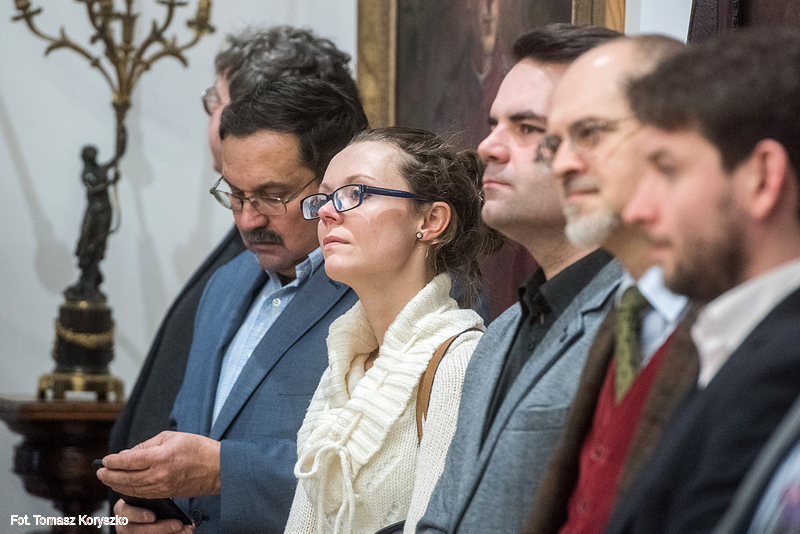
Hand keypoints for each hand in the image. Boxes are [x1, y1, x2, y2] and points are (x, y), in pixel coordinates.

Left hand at [97, 431, 220, 497]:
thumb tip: (129, 453)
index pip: (129, 460)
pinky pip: (142, 494)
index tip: (106, 460)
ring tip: (107, 479)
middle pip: (126, 477)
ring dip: (117, 484)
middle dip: (110, 475)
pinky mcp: (166, 493)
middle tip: (100, 471)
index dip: (114, 461)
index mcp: (161, 456)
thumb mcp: (172, 437)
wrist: (217, 468)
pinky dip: (130, 490)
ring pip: (132, 488)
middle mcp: (159, 474)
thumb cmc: (198, 449)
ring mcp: (162, 486)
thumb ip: (148, 444)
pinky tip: (124, 486)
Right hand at [113, 499, 193, 533]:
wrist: (150, 508)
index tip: (153, 517)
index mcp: (123, 509)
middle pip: (139, 531)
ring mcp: (131, 533)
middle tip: (179, 524)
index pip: (125, 513)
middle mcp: (124, 525)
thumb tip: (168, 491)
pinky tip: (185, 532)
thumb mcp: (148, 494)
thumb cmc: (149, 500)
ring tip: (187, 529)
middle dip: (161, 528)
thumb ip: (153, 493)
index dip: (139, 515)